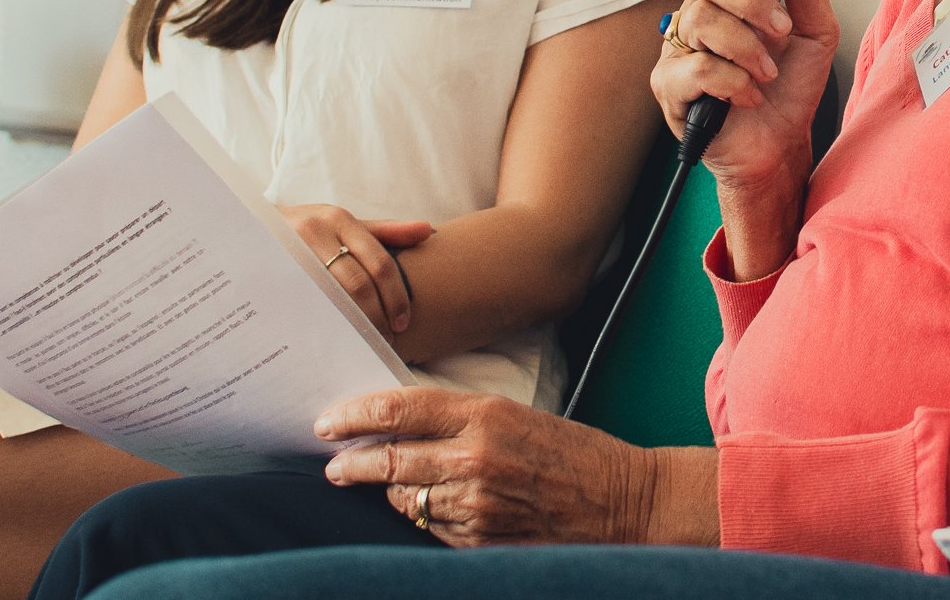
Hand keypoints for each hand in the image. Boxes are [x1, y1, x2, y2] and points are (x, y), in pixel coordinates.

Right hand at [282, 204, 432, 337]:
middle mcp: (314, 232)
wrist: (249, 227)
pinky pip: (303, 305)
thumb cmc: (307, 228)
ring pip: (330, 298)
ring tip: (365, 344)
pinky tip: (333, 340)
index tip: (403, 323)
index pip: (378, 262)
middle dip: (376, 316)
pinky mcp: (270, 275)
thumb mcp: (343, 224)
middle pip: (356, 284)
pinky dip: (324, 324)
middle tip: (386, 340)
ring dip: (352, 325)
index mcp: (338, 219)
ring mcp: (289, 254)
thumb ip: (385, 231)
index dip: (395, 297)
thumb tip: (428, 230)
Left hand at [317, 388, 716, 547]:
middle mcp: (474, 458)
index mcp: (486, 415)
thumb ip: (462, 420)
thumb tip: (403, 427)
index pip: (401, 409)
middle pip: (389, 459)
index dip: (356, 415)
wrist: (621, 501)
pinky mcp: (478, 540)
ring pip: (404, 497)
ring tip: (385, 484)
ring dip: (390, 491)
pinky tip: (434, 507)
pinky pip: (430, 527)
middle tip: (334, 464)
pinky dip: (424, 516)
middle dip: (351, 464)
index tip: (329, 423)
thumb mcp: (518, 417)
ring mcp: (474, 505)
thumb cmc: (574, 453)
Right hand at [649, 0, 839, 192]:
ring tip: (768, 72)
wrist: (780, 145)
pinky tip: (749, 95)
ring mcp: (680, 48)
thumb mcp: (815, 34)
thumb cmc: (791, 88)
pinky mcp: (670, 85)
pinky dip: (732, 82)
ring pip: (700, 19)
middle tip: (782, 28)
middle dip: (752, 0)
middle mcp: (699, 15)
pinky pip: (694, 68)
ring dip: (746, 47)